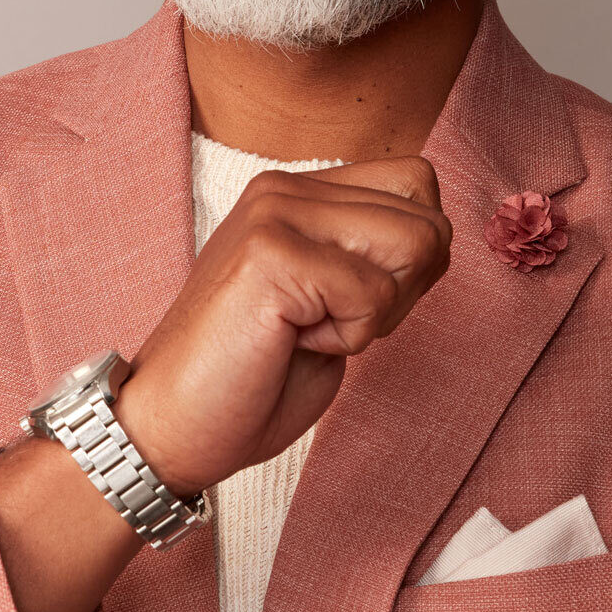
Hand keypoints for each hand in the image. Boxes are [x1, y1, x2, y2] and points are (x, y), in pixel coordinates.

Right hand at [118, 156, 449, 494]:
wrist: (172, 428)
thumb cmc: (252, 378)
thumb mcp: (332, 302)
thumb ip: (375, 258)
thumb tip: (440, 236)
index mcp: (297, 191)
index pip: (418, 184)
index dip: (411, 259)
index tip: (348, 304)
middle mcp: (284, 188)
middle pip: (428, 217)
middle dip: (401, 290)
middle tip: (327, 324)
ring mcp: (275, 213)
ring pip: (415, 244)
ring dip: (377, 311)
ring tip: (310, 330)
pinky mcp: (270, 253)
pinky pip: (375, 295)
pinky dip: (349, 338)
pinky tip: (291, 343)